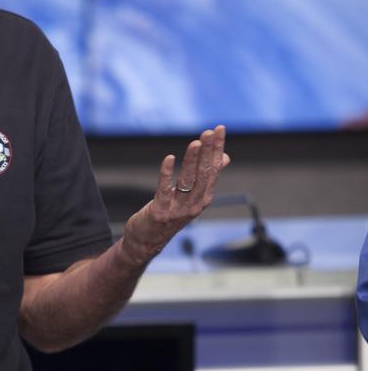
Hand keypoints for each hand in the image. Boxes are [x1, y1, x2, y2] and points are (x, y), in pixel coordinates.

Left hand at [123, 125, 229, 262]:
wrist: (148, 241)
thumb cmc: (170, 214)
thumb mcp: (191, 196)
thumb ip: (206, 177)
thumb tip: (224, 158)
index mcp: (204, 198)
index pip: (214, 169)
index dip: (217, 149)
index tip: (219, 129)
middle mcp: (195, 204)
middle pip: (204, 174)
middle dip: (208, 151)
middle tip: (209, 132)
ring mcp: (178, 209)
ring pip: (188, 181)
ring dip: (192, 160)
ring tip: (196, 142)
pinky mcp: (160, 212)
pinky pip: (164, 190)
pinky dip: (167, 174)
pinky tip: (170, 158)